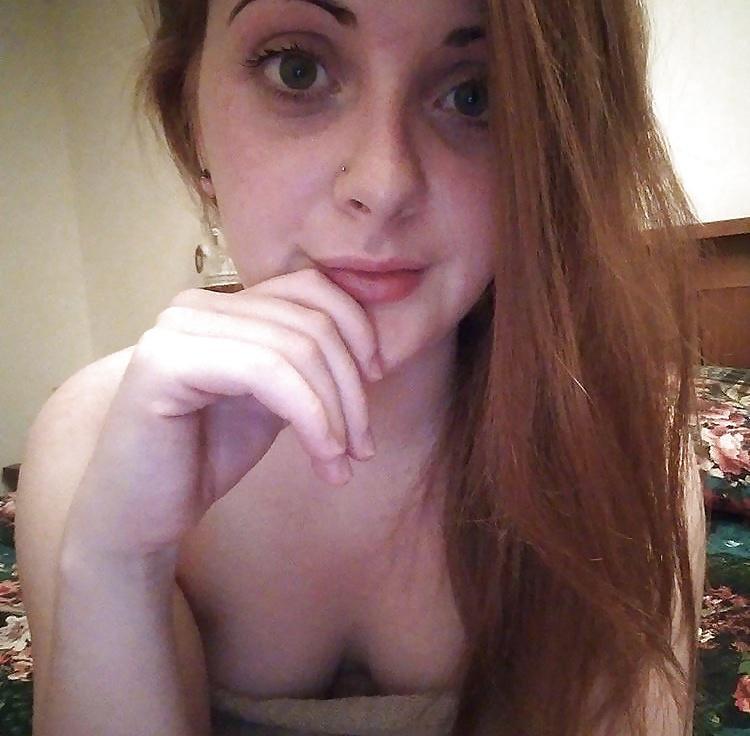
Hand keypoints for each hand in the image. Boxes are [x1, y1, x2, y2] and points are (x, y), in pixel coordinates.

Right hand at [63, 268, 383, 559]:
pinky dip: (310, 416)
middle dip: (351, 389)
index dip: (357, 330)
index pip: (311, 288)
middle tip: (363, 448)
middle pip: (311, 322)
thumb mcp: (273, 402)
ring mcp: (177, 327)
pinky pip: (265, 373)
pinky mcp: (165, 361)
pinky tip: (325, 458)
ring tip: (343, 462)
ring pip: (295, 349)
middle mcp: (197, 305)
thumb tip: (368, 352)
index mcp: (225, 306)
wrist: (140, 513)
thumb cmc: (205, 458)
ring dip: (336, 412)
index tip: (375, 380)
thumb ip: (305, 367)